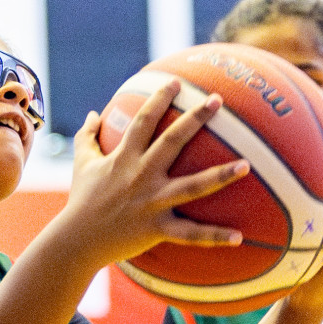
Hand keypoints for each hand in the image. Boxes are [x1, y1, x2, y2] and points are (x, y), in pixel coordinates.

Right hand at [57, 81, 248, 269]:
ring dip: (221, 175)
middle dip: (195, 118)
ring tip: (247, 165)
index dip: (159, 99)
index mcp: (123, 159)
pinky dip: (214, 237)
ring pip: (192, 186)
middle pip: (172, 142)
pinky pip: (190, 234)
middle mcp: (140, 176)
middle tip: (217, 100)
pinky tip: (239, 237)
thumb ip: (86, 136)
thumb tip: (92, 114)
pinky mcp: (157, 228)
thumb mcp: (80, 164)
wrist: (76, 241)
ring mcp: (151, 202)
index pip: (143, 121)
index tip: (176, 82)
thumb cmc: (81, 201)